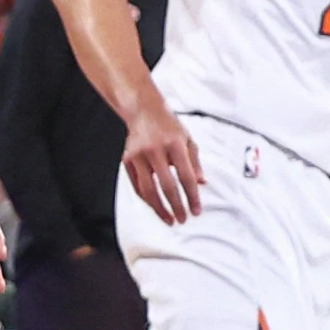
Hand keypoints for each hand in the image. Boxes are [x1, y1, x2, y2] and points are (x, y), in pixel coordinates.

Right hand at [122, 99, 205, 223]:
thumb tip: (202, 183)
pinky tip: (155, 207)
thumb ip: (195, 162)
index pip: (186, 176)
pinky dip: (146, 199)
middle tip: (183, 219)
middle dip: (176, 206)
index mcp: (175, 144)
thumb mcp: (187, 139)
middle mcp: (156, 150)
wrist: (142, 110)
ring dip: (159, 208)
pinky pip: (137, 185)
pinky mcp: (127, 159)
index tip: (196, 211)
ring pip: (148, 189)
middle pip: (167, 186)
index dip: (192, 196)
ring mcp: (139, 155)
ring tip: (169, 219)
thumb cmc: (168, 125)